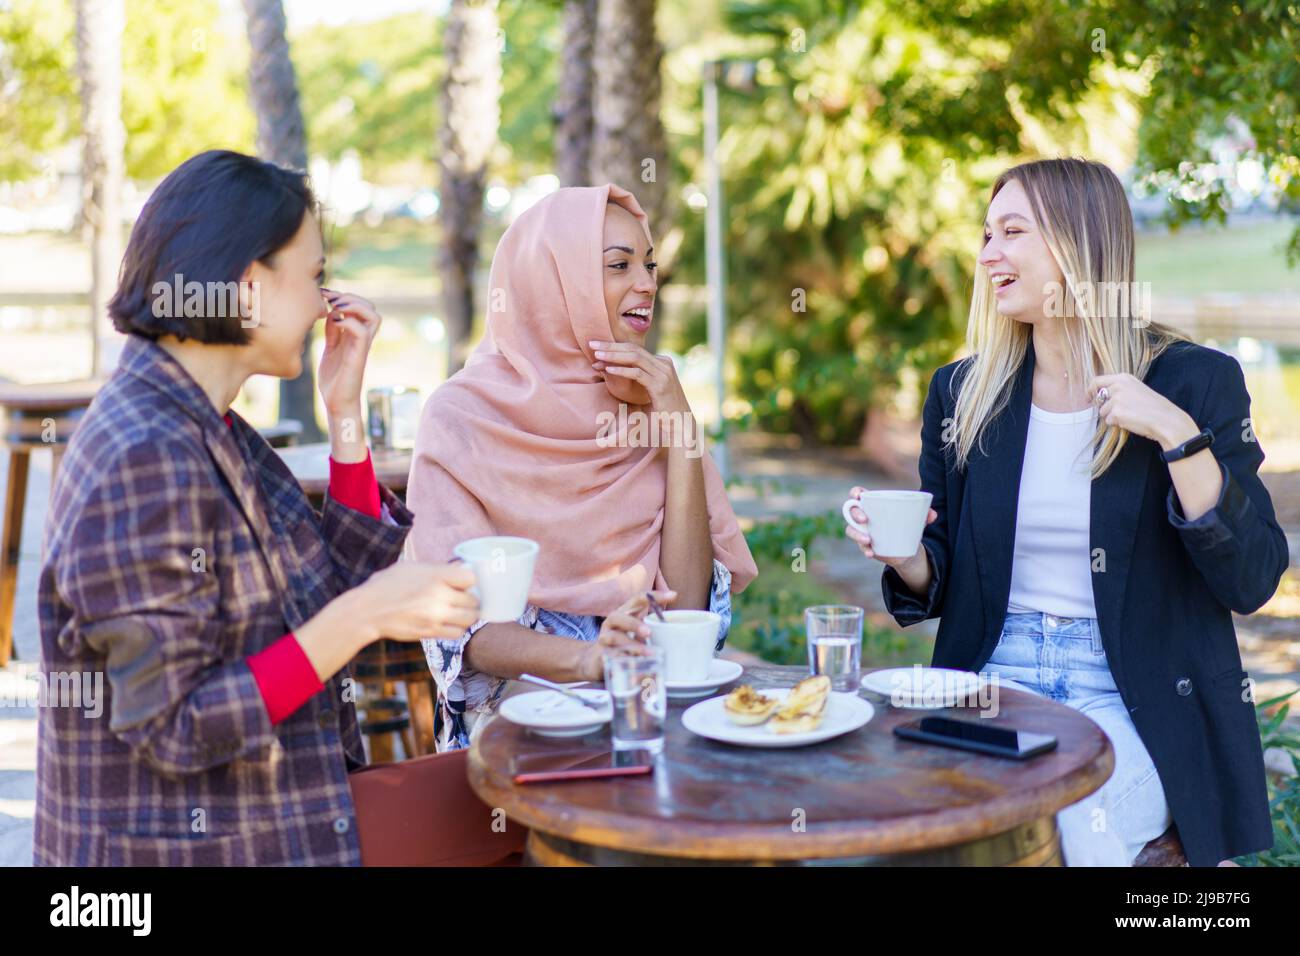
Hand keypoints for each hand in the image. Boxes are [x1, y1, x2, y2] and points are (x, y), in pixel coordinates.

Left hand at [318, 289, 381, 416]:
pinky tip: (335, 323)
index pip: (361, 308)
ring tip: (336, 307)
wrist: (337, 403)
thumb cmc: (333, 380)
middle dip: (351, 297)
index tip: (324, 294)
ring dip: (354, 306)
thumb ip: (333, 333)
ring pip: (373, 316)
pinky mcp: (358, 356)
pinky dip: (348, 322)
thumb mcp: (330, 349)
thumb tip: (332, 314)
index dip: (344, 296)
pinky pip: (361, 332)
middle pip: (371, 308)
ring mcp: (362, 347)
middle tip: (330, 298)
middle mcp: (361, 339)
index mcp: (354, 336)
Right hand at [354, 561, 478, 642]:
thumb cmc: (387, 586)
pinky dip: (458, 629)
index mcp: (435, 575)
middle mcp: (439, 595)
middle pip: (473, 600)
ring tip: (459, 612)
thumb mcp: (411, 567)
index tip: (462, 583)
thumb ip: (437, 569)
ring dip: (467, 615)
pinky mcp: (431, 632)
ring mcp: (436, 615)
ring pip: (470, 618)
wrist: (368, 611)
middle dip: (469, 599)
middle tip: (461, 599)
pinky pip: (458, 633)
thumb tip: (460, 569)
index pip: (470, 578)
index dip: (468, 581)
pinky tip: (450, 623)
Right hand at [577, 589, 676, 681]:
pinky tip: (636, 667)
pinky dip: (624, 660)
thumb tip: (678, 628)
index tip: (673, 596)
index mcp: (623, 613)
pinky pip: (611, 657)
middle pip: (618, 616)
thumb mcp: (637, 632)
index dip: (654, 596)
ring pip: (614, 638)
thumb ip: (653, 627)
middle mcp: (611, 623)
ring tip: (648, 653)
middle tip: (648, 633)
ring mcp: (604, 639)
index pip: (637, 599)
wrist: (596, 661)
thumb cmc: (623, 644)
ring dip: (632, 645)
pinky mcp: (601, 655)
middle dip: (633, 624)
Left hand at [588, 340, 691, 416]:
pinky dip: (622, 370)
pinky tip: (608, 369)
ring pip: (635, 358)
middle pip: (634, 349)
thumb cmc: (662, 409)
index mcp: (662, 362)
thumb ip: (638, 378)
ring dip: (614, 356)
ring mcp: (664, 374)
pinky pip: (637, 374)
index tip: (596, 349)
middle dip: (611, 346)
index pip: (635, 349)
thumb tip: (612, 368)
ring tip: (597, 356)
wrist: (680, 425)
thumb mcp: (650, 389)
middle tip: (592, 344)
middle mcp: (664, 364)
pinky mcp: (660, 386)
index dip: (614, 348)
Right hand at [844, 485, 936, 572]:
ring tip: (868, 540)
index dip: (855, 493)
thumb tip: (933, 514)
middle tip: (865, 519)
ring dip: (857, 534)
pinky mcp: (865, 545)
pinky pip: (860, 546)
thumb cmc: (907, 525)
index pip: (858, 494)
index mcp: (873, 504)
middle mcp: (864, 516)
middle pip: (851, 511)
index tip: (859, 496)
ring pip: (851, 530)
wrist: (907, 548)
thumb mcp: (916, 519)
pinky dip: (865, 550)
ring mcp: (863, 531)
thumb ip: (925, 514)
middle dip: (855, 514)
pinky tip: (871, 553)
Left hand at [1089, 373, 1198, 450]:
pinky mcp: (1115, 413)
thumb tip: (1103, 396)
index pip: (1097, 380)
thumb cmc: (1154, 406)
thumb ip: (1120, 389)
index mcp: (1123, 378)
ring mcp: (1116, 399)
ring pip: (1103, 412)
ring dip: (1112, 416)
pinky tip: (1131, 421)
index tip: (1088, 397)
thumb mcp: (1137, 389)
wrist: (1166, 419)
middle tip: (1117, 413)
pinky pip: (1108, 421)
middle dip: (1104, 407)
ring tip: (1131, 416)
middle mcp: (1117, 386)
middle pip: (1098, 398)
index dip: (1089, 390)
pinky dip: (1117, 424)